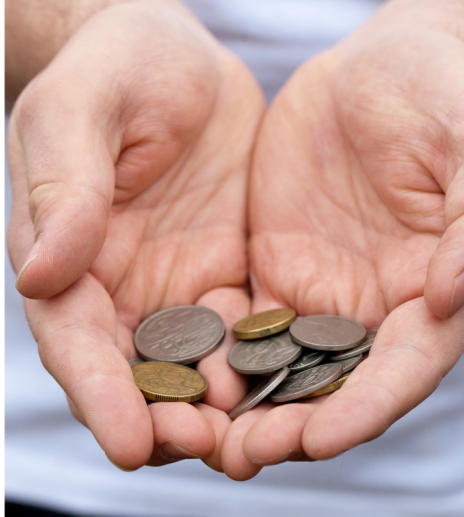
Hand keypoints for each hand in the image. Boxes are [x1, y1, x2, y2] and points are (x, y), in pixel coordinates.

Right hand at [7, 0, 264, 469]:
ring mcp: (165, 288)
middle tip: (198, 443)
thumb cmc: (108, 71)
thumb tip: (42, 270)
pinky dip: (255, 370)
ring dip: (211, 410)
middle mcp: (109, 286)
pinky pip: (238, 337)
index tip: (125, 438)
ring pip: (184, 372)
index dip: (97, 392)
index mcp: (61, 253)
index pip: (72, 338)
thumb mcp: (76, 114)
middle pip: (127, 374)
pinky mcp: (217, 278)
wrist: (170, 56)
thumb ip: (64, 192)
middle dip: (157, 419)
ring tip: (246, 438)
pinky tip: (282, 384)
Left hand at [226, 0, 463, 479]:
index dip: (363, 408)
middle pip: (331, 388)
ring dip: (239, 407)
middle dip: (287, 426)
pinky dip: (209, 356)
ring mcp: (318, 295)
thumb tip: (452, 300)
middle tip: (239, 455)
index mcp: (431, 293)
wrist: (376, 68)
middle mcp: (373, 310)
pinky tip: (172, 376)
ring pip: (276, 368)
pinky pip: (235, 325)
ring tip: (195, 436)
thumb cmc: (440, 96)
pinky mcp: (270, 274)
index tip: (317, 439)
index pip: (399, 369)